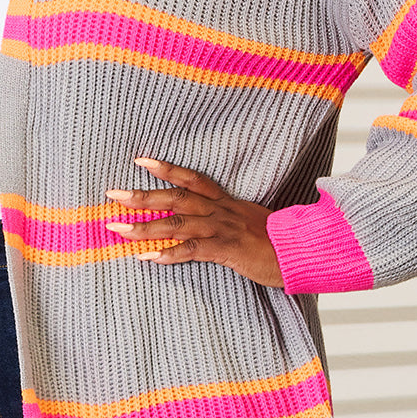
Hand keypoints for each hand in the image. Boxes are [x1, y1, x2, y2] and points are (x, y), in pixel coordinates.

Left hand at [105, 157, 283, 287]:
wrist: (304, 252)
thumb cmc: (280, 243)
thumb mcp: (252, 223)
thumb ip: (229, 220)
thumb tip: (207, 223)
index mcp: (227, 202)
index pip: (192, 179)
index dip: (166, 168)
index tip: (140, 160)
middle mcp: (222, 211)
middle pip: (176, 198)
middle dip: (142, 196)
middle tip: (112, 194)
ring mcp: (223, 229)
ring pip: (177, 223)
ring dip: (144, 226)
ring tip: (116, 228)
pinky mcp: (227, 250)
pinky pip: (191, 250)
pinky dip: (167, 253)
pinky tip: (146, 256)